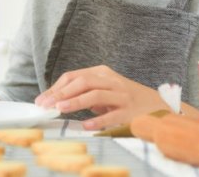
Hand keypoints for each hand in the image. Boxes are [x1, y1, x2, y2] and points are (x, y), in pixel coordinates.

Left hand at [34, 65, 168, 130]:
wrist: (156, 105)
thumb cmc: (124, 98)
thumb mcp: (103, 89)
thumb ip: (84, 92)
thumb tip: (56, 100)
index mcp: (102, 73)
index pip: (74, 76)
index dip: (56, 88)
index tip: (42, 100)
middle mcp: (111, 81)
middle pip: (83, 82)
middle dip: (61, 94)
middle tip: (46, 106)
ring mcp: (121, 95)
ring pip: (95, 94)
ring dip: (76, 102)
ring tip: (61, 109)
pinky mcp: (130, 111)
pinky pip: (112, 115)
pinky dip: (98, 120)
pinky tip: (86, 125)